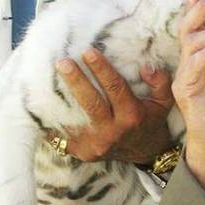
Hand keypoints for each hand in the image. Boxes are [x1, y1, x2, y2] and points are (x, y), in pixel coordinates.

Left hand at [56, 49, 173, 162]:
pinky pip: (62, 134)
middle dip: (76, 81)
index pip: (115, 88)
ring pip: (73, 118)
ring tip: (46, 79)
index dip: (102, 69)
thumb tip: (146, 66)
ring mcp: (95, 144)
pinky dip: (51, 119)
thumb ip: (159, 81)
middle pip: (91, 103)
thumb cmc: (150, 120)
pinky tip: (41, 103)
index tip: (88, 51)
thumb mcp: (163, 101)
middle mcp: (113, 132)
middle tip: (63, 62)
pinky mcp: (81, 152)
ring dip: (59, 98)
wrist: (144, 153)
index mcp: (131, 116)